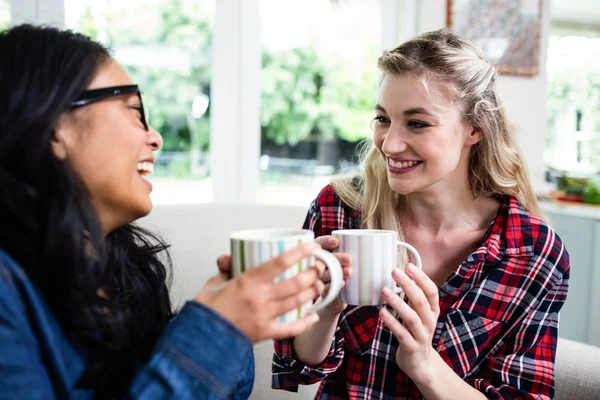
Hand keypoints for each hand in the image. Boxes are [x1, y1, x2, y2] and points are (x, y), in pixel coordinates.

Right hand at [195, 243, 325, 343]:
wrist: (201, 337)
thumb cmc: (206, 309)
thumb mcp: (214, 282)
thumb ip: (226, 269)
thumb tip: (230, 258)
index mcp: (247, 281)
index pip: (279, 263)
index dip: (299, 253)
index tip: (311, 246)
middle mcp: (259, 297)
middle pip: (295, 283)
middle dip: (312, 273)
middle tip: (320, 267)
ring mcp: (264, 316)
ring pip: (297, 302)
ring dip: (312, 292)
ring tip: (320, 285)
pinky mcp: (265, 332)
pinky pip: (290, 329)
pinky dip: (304, 323)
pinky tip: (314, 317)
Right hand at [314, 235, 351, 315]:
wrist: (336, 299)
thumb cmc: (344, 274)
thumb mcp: (347, 262)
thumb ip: (357, 252)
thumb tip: (381, 244)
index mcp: (321, 253)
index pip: (318, 243)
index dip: (325, 241)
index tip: (336, 241)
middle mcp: (316, 265)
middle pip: (322, 258)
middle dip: (336, 257)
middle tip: (350, 259)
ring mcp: (318, 279)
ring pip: (324, 273)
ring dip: (337, 271)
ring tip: (350, 271)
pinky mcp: (324, 292)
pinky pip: (326, 288)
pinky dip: (335, 285)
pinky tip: (344, 284)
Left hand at [379, 263, 440, 381]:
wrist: (421, 364)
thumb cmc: (416, 332)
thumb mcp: (419, 314)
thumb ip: (413, 297)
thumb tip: (401, 274)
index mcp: (432, 310)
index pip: (431, 291)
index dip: (421, 278)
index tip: (408, 265)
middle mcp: (429, 321)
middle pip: (421, 301)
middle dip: (408, 285)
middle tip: (394, 271)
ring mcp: (422, 335)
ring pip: (412, 317)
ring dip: (398, 302)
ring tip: (384, 290)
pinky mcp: (412, 347)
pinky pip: (402, 333)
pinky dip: (391, 322)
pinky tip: (381, 312)